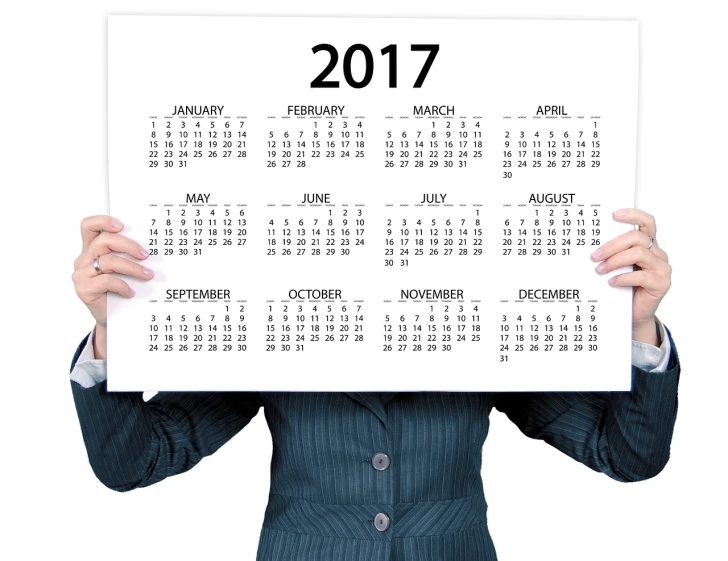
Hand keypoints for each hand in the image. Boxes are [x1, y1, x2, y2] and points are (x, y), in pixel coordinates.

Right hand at [71, 215, 153, 357]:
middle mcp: (84, 259)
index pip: (88, 226)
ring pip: (108, 262)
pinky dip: (123, 285)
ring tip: (148, 276)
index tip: (122, 225)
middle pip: (104, 241)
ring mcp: (81, 274)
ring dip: (133, 268)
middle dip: (128, 245)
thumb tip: (148, 247)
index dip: (103, 221)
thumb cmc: (118, 290)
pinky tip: (131, 292)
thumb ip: (126, 256)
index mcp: (92, 249)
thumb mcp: (122, 270)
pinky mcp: (83, 289)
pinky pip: (106, 281)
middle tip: (146, 255)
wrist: (111, 317)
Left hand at [591, 208, 670, 345]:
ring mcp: (662, 268)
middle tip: (595, 255)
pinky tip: (611, 282)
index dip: (633, 215)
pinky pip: (641, 275)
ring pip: (639, 254)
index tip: (614, 214)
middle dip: (613, 245)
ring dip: (615, 261)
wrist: (635, 314)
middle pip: (638, 237)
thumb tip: (592, 244)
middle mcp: (658, 253)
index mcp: (649, 245)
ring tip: (599, 270)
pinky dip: (623, 277)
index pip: (647, 222)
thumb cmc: (624, 287)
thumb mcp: (619, 267)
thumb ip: (614, 253)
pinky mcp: (662, 283)